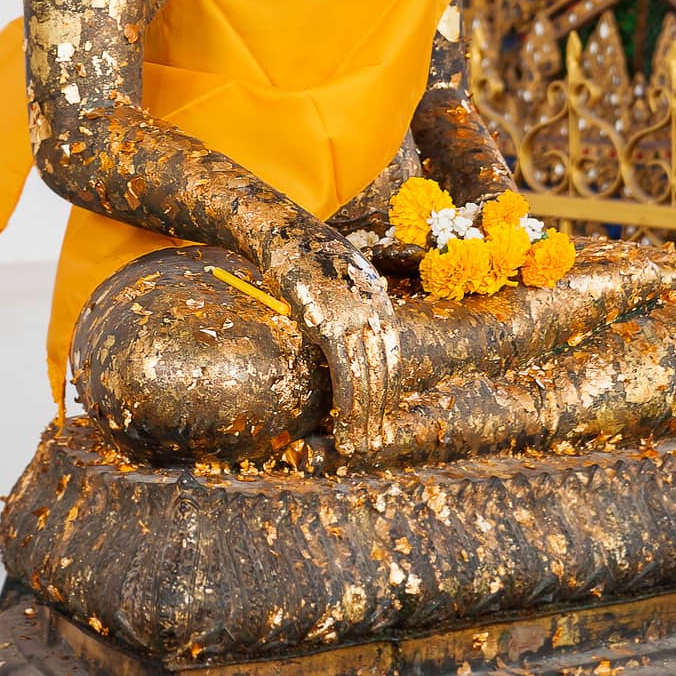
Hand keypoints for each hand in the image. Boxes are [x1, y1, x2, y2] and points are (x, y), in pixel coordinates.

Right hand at [262, 216, 400, 457]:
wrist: (282, 230)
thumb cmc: (304, 256)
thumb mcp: (339, 281)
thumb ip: (351, 309)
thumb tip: (350, 341)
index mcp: (381, 301)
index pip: (393, 357)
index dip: (390, 393)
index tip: (386, 420)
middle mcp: (375, 310)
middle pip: (385, 372)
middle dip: (381, 413)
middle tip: (376, 445)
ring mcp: (355, 317)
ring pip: (368, 378)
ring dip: (365, 418)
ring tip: (359, 445)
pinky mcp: (330, 323)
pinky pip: (345, 372)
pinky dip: (347, 402)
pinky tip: (344, 423)